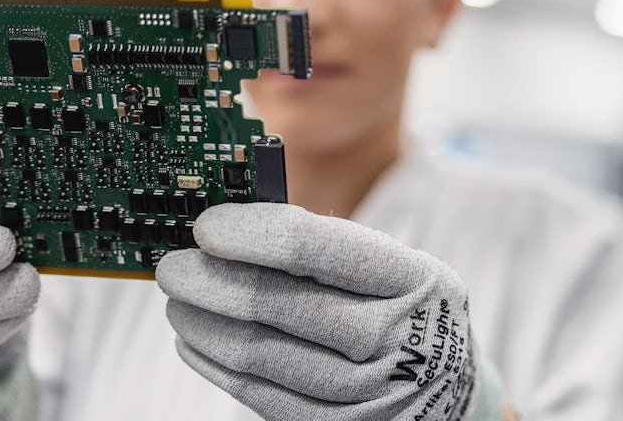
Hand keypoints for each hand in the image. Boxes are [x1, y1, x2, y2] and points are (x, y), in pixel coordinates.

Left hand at [157, 203, 491, 420]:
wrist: (450, 393)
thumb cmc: (403, 311)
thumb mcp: (393, 267)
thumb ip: (326, 246)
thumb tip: (229, 228)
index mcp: (411, 278)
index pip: (316, 248)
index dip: (251, 234)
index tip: (205, 228)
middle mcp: (395, 337)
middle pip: (279, 304)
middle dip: (211, 282)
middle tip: (172, 268)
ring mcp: (368, 392)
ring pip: (259, 354)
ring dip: (203, 323)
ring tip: (177, 303)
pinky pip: (259, 395)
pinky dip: (215, 364)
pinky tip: (194, 341)